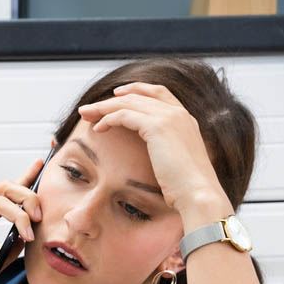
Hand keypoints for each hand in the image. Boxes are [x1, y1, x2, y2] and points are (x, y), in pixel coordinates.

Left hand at [76, 82, 233, 222]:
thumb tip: (156, 155)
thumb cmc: (186, 187)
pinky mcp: (157, 127)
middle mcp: (179, 113)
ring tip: (86, 115)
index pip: (158, 92)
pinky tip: (97, 129)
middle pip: (138, 95)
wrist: (198, 193)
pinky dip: (108, 119)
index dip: (136, 90)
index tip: (116, 94)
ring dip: (104, 107)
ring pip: (128, 102)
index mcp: (186, 119)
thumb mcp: (177, 162)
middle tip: (90, 108)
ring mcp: (169, 117)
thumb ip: (167, 150)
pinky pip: (124, 115)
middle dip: (111, 100)